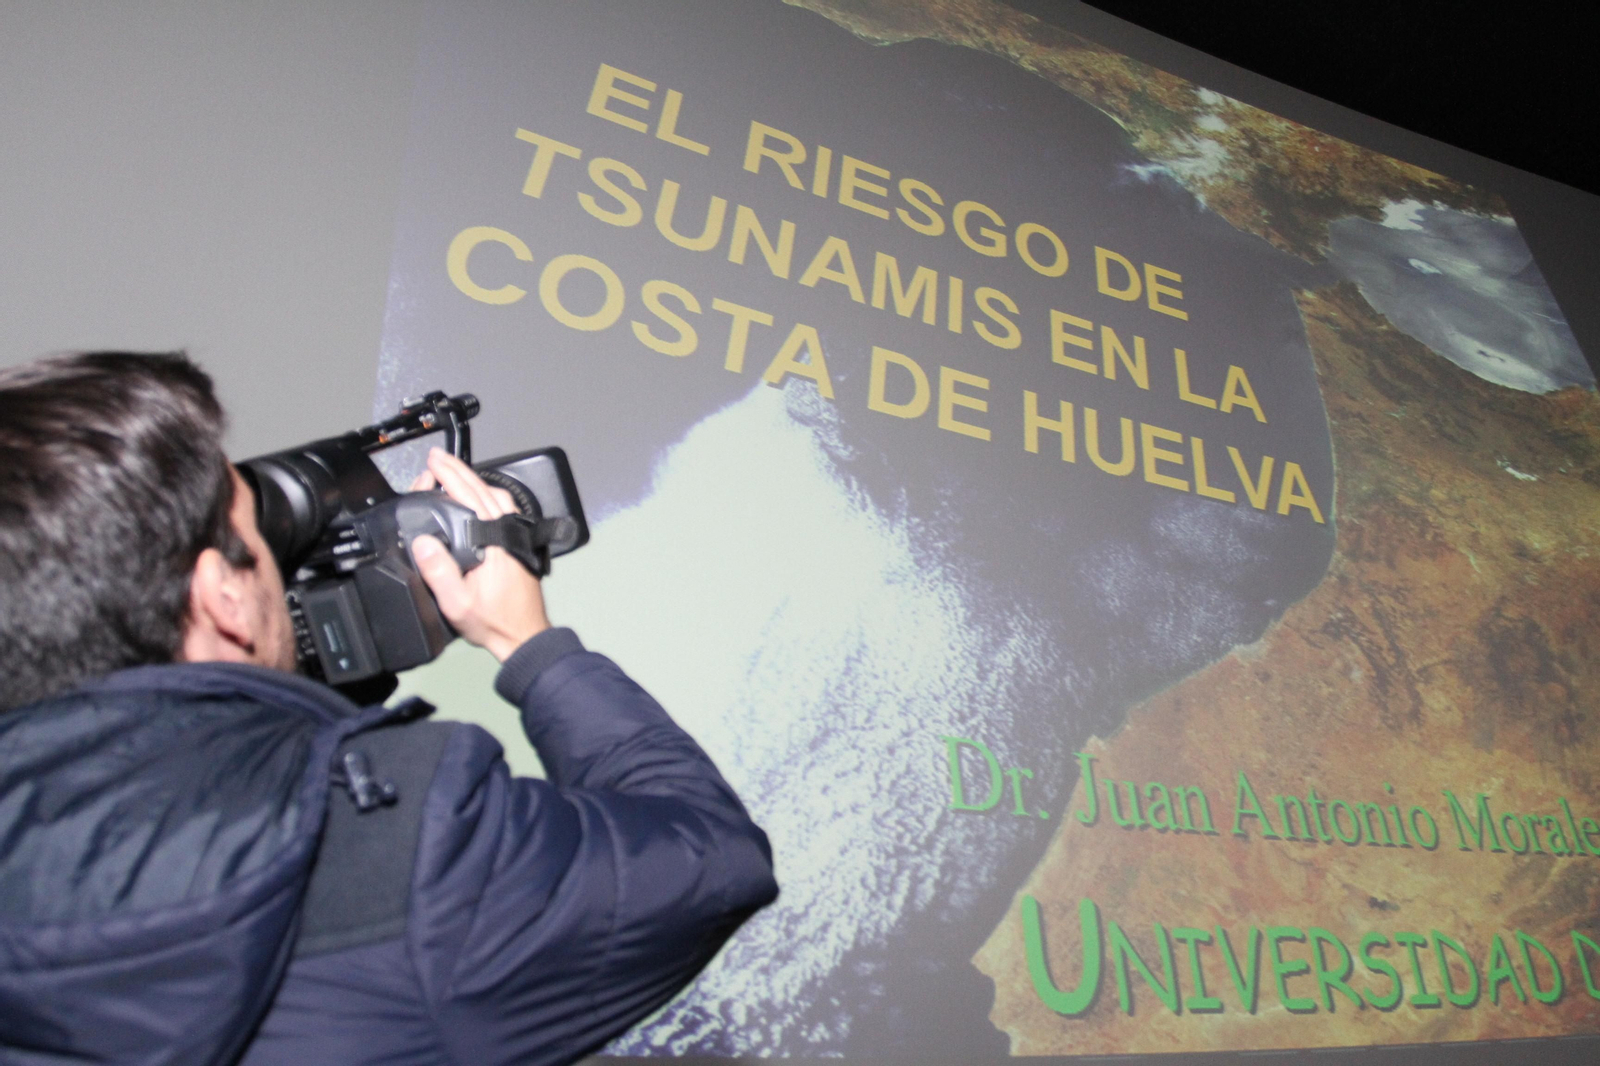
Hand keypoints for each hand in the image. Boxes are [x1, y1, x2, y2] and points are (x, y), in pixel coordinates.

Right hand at [409, 447, 550, 661]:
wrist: (523, 636)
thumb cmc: (494, 621)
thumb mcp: (458, 602)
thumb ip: (439, 572)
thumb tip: (422, 541)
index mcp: (495, 540)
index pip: (471, 497)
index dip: (450, 476)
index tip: (433, 462)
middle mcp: (509, 532)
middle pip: (484, 490)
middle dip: (459, 471)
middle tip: (438, 458)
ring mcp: (515, 537)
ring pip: (496, 497)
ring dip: (473, 481)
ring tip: (451, 472)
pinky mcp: (517, 544)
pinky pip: (501, 509)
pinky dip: (485, 496)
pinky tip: (474, 498)